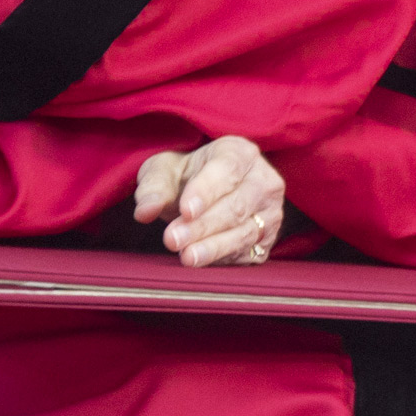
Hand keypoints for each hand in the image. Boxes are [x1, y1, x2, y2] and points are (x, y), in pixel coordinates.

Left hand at [133, 134, 285, 267]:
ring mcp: (270, 212)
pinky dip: (224, 260)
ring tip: (186, 257)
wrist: (204, 196)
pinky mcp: (267, 239)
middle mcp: (263, 180)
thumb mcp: (162, 173)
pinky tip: (202, 262)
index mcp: (240, 153)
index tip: (185, 210)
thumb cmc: (184, 179)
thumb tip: (145, 211)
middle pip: (236, 205)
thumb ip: (153, 188)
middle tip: (173, 239)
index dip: (206, 191)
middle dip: (203, 225)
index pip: (226, 169)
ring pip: (244, 232)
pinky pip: (248, 253)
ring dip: (213, 247)